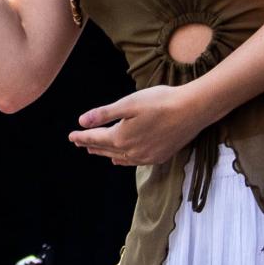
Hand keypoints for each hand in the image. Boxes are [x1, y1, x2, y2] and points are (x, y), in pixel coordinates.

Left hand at [67, 85, 205, 166]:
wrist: (193, 110)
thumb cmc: (161, 102)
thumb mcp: (128, 104)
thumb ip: (104, 114)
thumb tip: (82, 122)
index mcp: (121, 137)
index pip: (95, 138)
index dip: (81, 137)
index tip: (71, 136)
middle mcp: (131, 151)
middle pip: (105, 149)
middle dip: (91, 145)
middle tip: (79, 142)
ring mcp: (146, 156)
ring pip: (119, 157)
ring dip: (105, 153)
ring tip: (95, 151)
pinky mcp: (159, 156)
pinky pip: (134, 162)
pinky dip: (123, 160)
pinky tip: (120, 159)